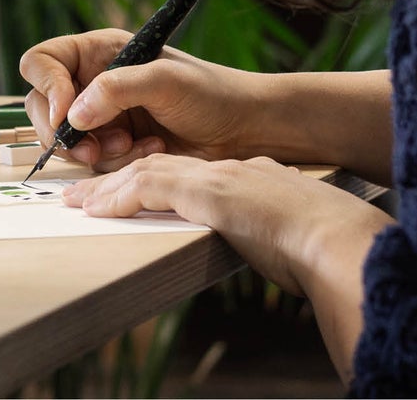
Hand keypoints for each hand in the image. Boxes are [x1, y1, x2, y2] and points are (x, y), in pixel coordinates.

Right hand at [19, 29, 264, 171]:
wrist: (243, 131)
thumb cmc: (212, 93)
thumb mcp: (165, 80)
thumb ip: (117, 88)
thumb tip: (73, 114)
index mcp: (99, 52)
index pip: (42, 62)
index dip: (46, 87)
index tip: (66, 114)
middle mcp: (93, 82)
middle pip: (42, 106)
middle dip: (64, 132)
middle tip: (92, 150)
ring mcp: (101, 117)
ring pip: (66, 140)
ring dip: (95, 151)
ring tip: (132, 146)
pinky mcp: (114, 147)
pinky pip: (93, 163)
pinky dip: (116, 163)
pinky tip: (148, 152)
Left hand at [61, 153, 392, 297]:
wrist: (337, 239)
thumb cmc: (324, 247)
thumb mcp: (290, 235)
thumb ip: (270, 233)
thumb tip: (270, 249)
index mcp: (249, 178)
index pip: (187, 174)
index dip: (151, 182)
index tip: (127, 194)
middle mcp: (228, 171)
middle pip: (159, 167)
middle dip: (117, 181)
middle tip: (84, 196)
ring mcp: (217, 178)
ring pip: (146, 173)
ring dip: (108, 190)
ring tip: (79, 203)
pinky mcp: (208, 192)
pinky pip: (149, 188)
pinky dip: (119, 197)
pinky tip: (98, 209)